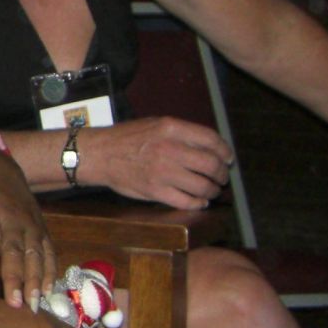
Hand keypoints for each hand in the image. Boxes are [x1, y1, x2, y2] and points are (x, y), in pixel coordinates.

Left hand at [0, 145, 55, 308]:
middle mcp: (14, 221)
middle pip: (15, 254)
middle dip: (16, 280)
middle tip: (16, 306)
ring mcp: (31, 225)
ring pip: (36, 255)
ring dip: (36, 281)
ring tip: (34, 305)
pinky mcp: (43, 229)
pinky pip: (50, 252)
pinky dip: (51, 271)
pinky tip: (49, 290)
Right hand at [83, 117, 231, 208]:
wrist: (99, 154)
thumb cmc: (127, 138)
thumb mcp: (155, 124)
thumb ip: (181, 133)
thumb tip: (209, 147)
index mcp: (171, 128)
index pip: (211, 140)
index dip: (225, 151)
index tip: (228, 159)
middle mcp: (170, 149)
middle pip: (211, 165)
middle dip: (221, 174)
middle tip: (221, 178)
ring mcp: (163, 172)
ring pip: (202, 186)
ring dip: (212, 191)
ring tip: (212, 191)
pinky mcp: (156, 191)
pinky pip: (186, 201)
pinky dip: (198, 203)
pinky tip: (199, 202)